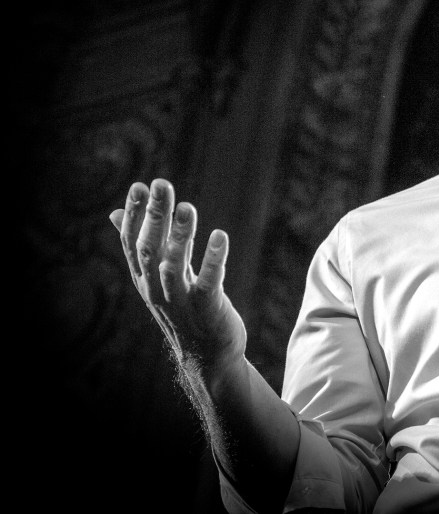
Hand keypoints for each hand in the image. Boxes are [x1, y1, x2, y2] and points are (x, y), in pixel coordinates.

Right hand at [110, 179, 246, 374]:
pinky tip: (220, 236)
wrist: (208, 357)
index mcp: (144, 279)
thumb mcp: (158, 277)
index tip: (138, 186)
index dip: (134, 215)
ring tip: (187, 207)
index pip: (132, 243)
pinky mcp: (207, 309)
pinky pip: (208, 281)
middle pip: (151, 248)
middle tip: (162, 184)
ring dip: (180, 235)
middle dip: (155, 216)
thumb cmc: (184, 310)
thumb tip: (113, 214)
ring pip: (174, 265)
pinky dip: (213, 259)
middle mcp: (157, 289)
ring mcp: (181, 301)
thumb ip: (143, 245)